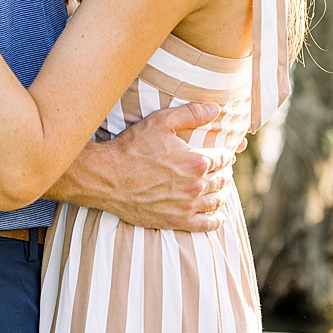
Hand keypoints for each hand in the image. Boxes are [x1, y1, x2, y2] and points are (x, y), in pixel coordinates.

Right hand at [73, 103, 235, 231]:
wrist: (107, 177)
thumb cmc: (131, 148)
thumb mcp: (159, 122)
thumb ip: (190, 113)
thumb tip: (216, 108)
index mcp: (197, 161)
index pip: (223, 158)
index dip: (225, 154)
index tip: (222, 153)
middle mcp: (196, 185)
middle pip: (222, 179)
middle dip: (224, 172)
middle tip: (220, 169)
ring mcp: (188, 205)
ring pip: (217, 200)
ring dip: (222, 193)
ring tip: (219, 188)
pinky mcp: (177, 221)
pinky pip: (208, 224)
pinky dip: (216, 219)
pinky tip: (216, 214)